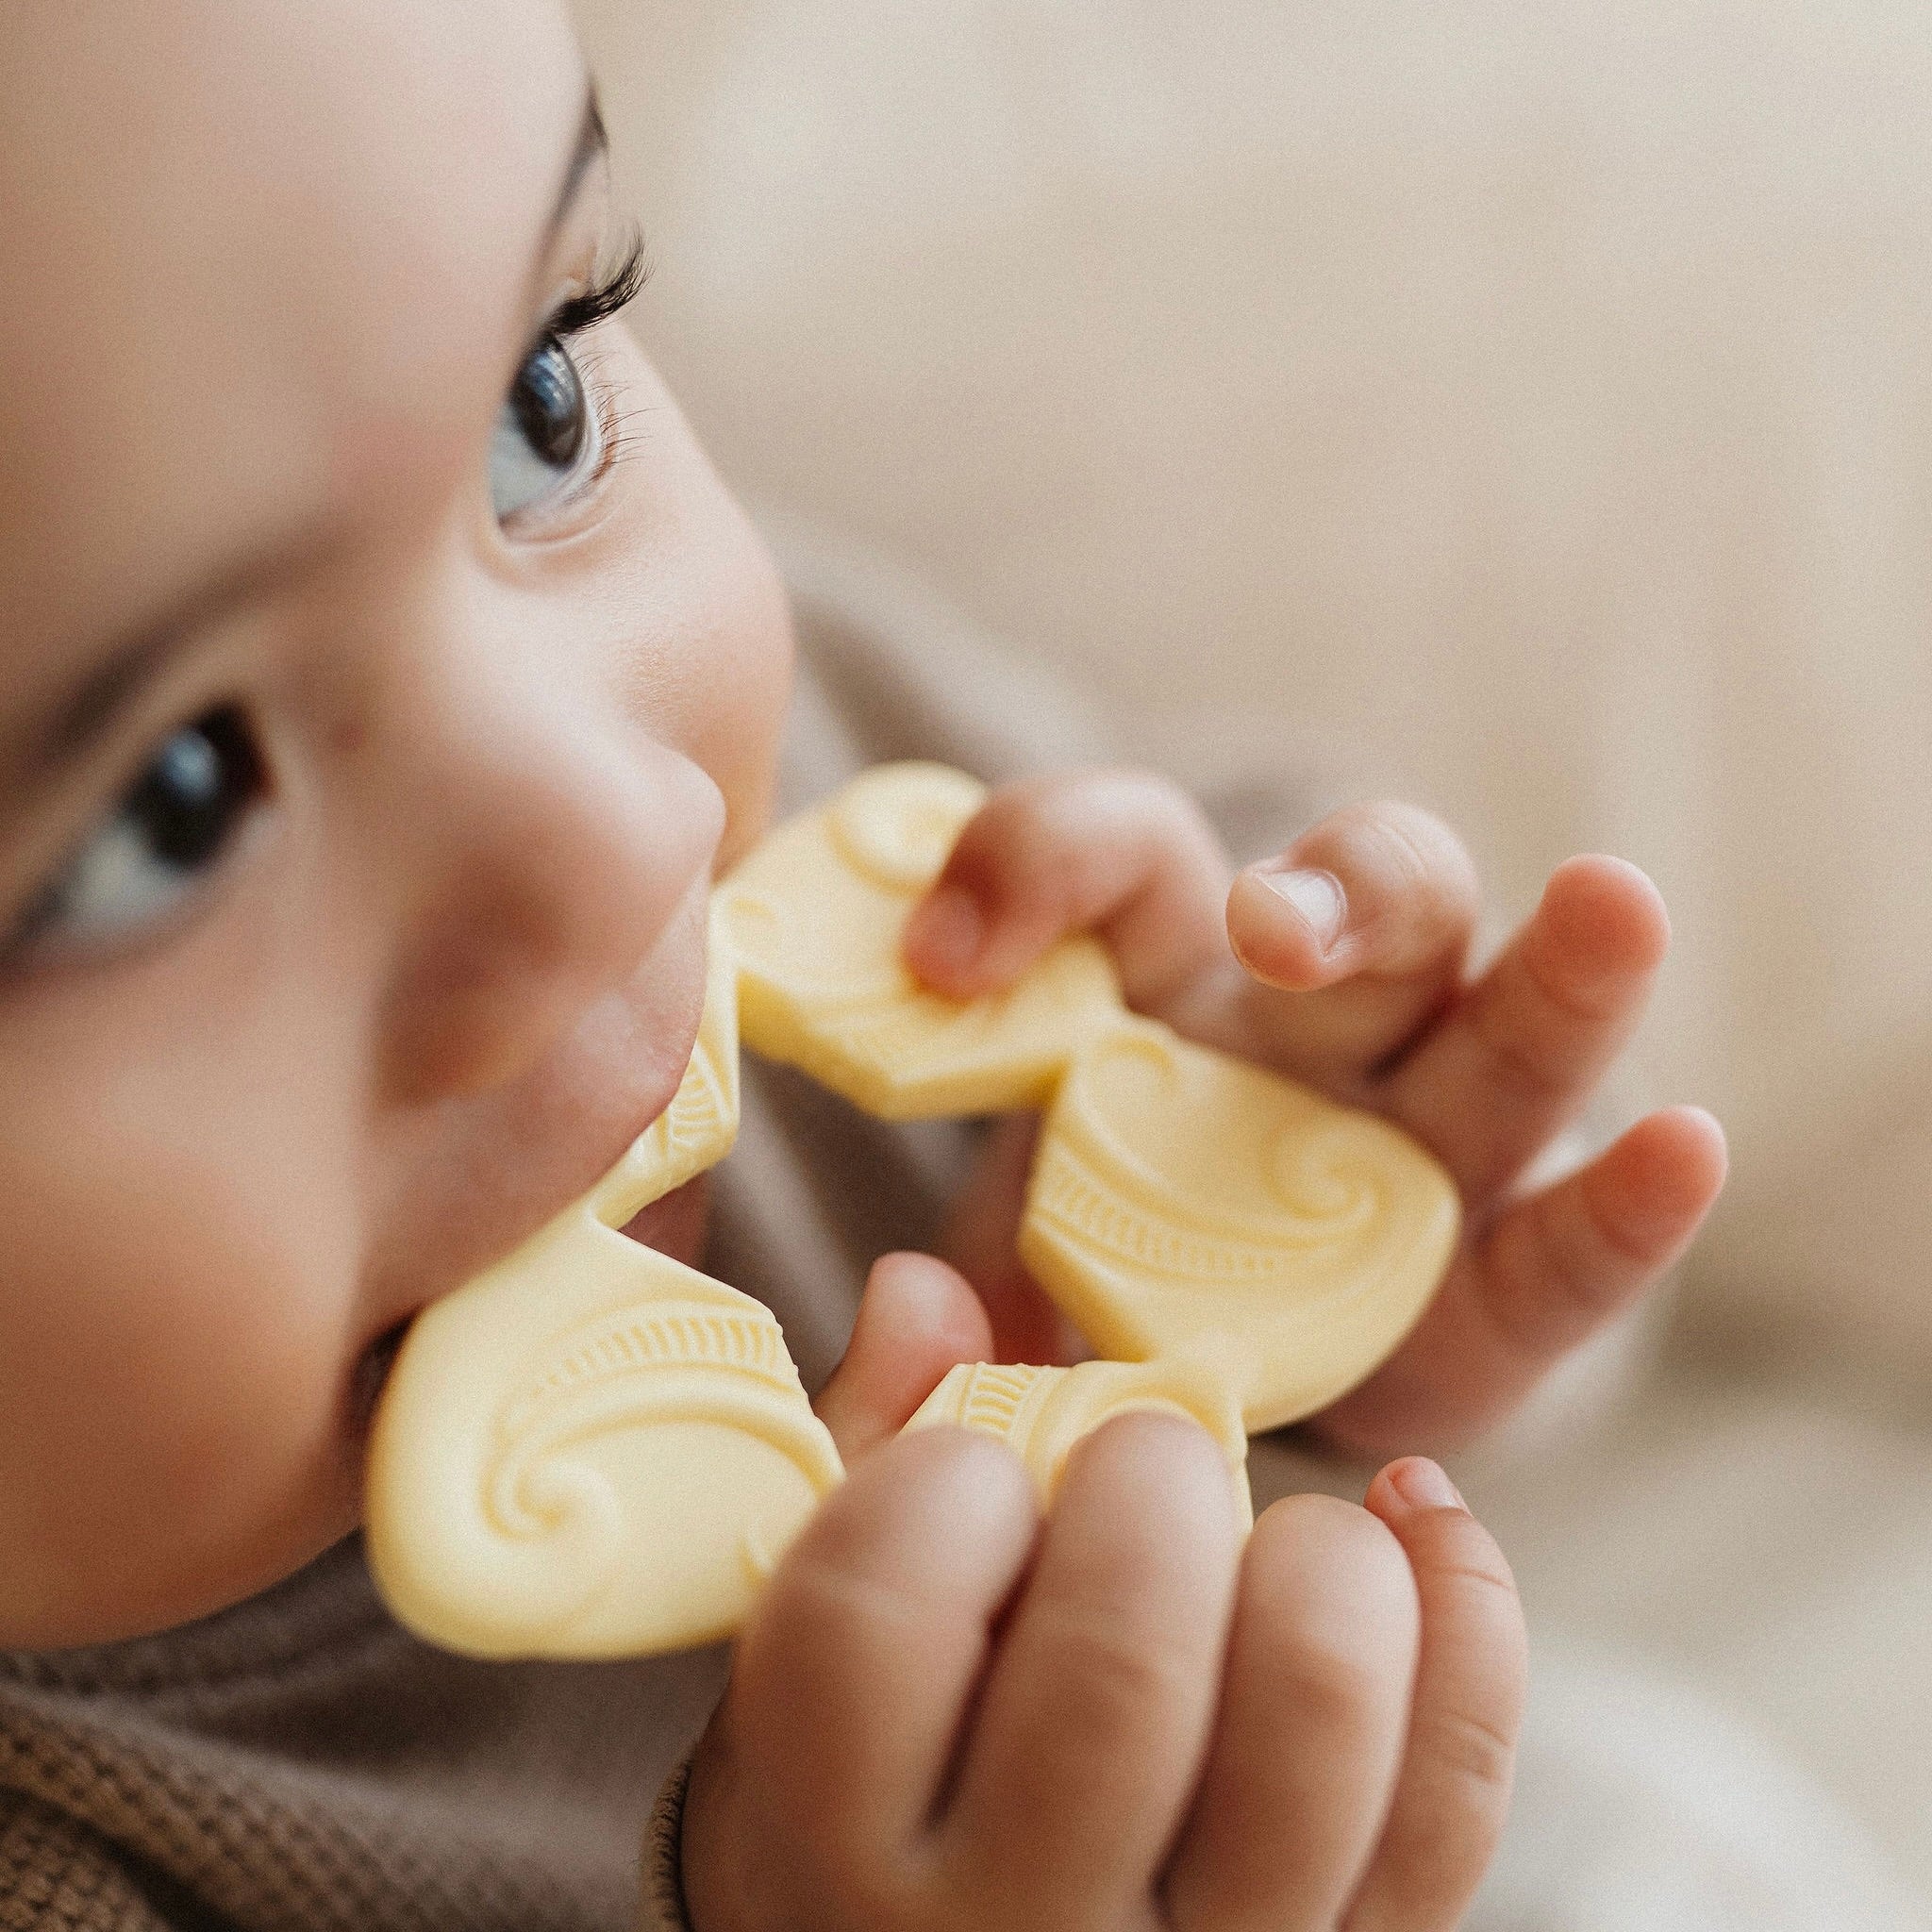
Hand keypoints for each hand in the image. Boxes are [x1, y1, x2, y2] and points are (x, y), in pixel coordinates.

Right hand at [684, 1253, 1526, 1931]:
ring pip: (1316, 1715)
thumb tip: (927, 1289)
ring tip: (1267, 1525)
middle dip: (1150, 1485)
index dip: (941, 1487)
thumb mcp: (804, 1641)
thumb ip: (867, 1451)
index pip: (878, 1618)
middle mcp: (1020, 1931)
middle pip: (1124, 1666)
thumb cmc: (865, 1785)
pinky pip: (1456, 1785)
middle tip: (1139, 1461)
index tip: (970, 1471)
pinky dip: (1463, 1606)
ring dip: (1318, 1553)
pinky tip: (1409, 1518)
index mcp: (841, 1837)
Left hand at [901, 770, 1727, 1454]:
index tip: (943, 960)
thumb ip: (931, 1292)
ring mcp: (1428, 1135)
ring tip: (1608, 904)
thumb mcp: (989, 1260)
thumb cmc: (1090, 1271)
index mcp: (1170, 980)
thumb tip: (908, 1302)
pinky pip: (1569, 1236)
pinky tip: (1679, 1153)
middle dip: (1337, 888)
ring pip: (1506, 1018)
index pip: (1125, 860)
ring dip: (1558, 967)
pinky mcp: (1505, 1274)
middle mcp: (1316, 1026)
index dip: (1037, 868)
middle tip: (1275, 927)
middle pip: (1366, 898)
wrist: (1206, 1378)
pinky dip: (1627, 1200)